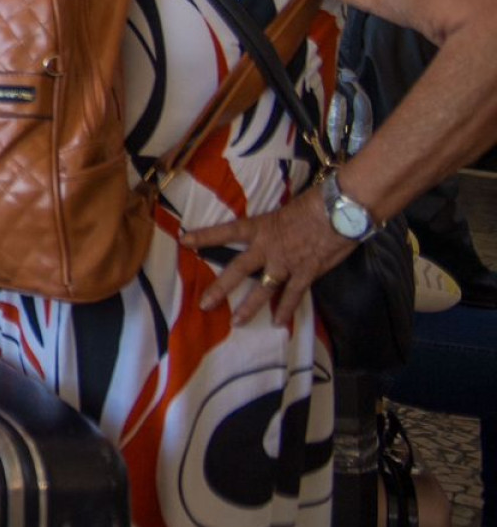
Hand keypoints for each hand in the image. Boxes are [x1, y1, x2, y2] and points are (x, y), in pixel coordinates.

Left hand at [184, 187, 357, 326]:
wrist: (341, 211)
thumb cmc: (315, 203)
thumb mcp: (285, 209)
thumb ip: (274, 224)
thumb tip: (271, 229)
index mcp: (260, 227)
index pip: (226, 231)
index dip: (204, 236)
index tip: (184, 241)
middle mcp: (268, 248)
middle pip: (238, 269)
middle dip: (220, 288)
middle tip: (204, 304)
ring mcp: (286, 263)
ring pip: (263, 289)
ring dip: (249, 307)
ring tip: (236, 322)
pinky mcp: (306, 274)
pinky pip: (293, 295)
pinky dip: (286, 310)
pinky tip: (279, 323)